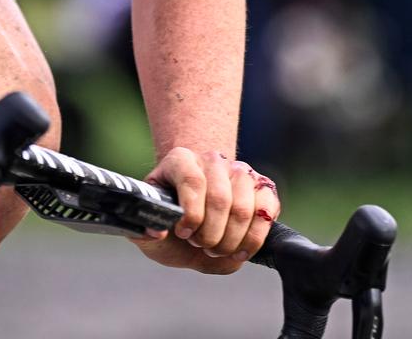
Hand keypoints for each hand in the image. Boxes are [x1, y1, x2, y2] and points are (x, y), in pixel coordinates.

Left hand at [132, 150, 278, 274]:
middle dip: (211, 234)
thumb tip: (157, 232)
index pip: (192, 180)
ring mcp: (241, 171)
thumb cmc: (170, 220)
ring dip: (230, 239)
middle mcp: (213, 160)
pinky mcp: (263, 188)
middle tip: (201, 245)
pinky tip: (238, 251)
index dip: (191, 212)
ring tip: (216, 249)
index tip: (184, 233)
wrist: (192, 216)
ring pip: (245, 207)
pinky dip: (254, 238)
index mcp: (180, 160)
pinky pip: (267, 211)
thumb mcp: (149, 225)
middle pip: (220, 198)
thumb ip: (144, 231)